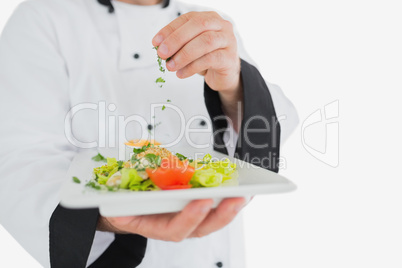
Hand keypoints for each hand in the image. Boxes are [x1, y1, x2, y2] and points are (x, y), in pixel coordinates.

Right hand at [99, 198, 245, 241]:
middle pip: (204, 226)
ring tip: (246, 192)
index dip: (190, 217)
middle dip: (222, 213)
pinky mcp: (196, 207)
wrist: (124, 208)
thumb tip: (120, 205)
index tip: (202, 201)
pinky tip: (242, 189)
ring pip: (213, 218)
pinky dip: (230, 198)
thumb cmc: (124, 207)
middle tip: (237, 198)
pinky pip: (216, 206)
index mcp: (157, 226)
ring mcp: (188, 217)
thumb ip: (121, 207)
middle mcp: (176, 224)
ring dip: (231, 206)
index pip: (176, 228)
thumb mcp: (119, 206)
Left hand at [152, 11, 240, 93]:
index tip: (156, 42)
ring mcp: (228, 40)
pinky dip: (192, 67)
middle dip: (177, 39)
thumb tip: (160, 48)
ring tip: (171, 66)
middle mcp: (221, 25)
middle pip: (199, 25)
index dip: (170, 29)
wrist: (225, 75)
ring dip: (184, 55)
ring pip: (206, 42)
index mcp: (209, 18)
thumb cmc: (207, 58)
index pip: (187, 19)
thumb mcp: (191, 48)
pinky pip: (210, 59)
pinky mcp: (229, 58)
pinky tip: (182, 73)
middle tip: (162, 54)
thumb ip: (178, 45)